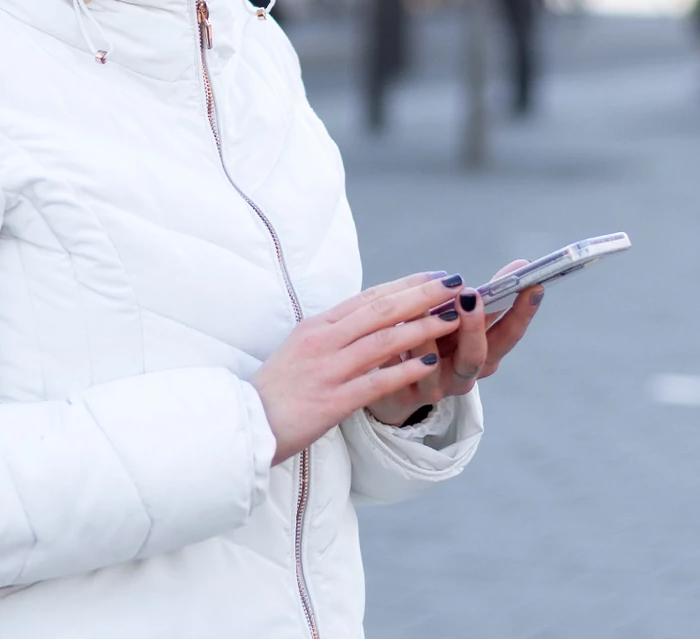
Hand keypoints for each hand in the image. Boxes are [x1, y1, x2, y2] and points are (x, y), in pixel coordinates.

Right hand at [250, 273, 462, 464]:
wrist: (245, 423)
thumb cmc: (276, 389)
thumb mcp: (301, 349)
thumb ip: (333, 334)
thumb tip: (369, 321)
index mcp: (317, 326)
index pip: (368, 298)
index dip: (404, 285)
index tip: (434, 276)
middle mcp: (323, 341)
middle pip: (380, 311)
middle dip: (421, 295)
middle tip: (453, 284)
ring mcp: (327, 370)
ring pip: (382, 341)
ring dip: (421, 327)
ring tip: (453, 318)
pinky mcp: (331, 400)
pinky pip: (375, 382)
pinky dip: (405, 371)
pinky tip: (430, 364)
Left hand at [365, 260, 544, 426]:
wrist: (392, 380)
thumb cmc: (430, 340)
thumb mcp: (457, 319)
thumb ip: (482, 297)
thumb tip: (520, 265)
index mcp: (483, 354)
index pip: (508, 334)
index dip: (522, 312)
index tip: (533, 285)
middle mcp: (466, 374)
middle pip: (479, 355)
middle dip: (477, 324)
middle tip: (472, 296)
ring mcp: (439, 386)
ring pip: (435, 364)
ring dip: (436, 330)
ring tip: (431, 303)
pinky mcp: (409, 390)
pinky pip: (412, 367)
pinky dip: (414, 341)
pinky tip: (407, 316)